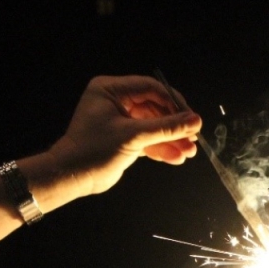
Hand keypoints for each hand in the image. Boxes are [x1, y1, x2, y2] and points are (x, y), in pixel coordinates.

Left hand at [47, 75, 201, 196]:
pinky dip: (160, 148)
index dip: (173, 102)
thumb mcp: (133, 136)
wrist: (72, 178)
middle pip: (154, 108)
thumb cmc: (95, 150)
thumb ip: (166, 127)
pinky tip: (177, 157)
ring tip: (190, 152)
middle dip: (173, 125)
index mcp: (111, 90)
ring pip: (152, 126)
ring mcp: (120, 120)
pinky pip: (146, 139)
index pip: (151, 88)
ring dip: (170, 139)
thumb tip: (196, 120)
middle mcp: (115, 101)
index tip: (191, 118)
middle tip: (193, 137)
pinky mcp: (123, 138)